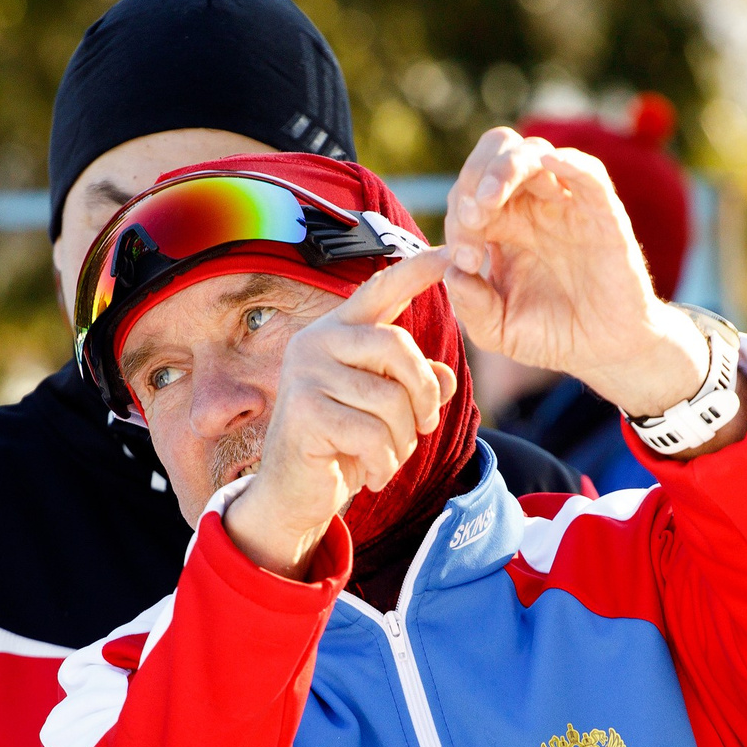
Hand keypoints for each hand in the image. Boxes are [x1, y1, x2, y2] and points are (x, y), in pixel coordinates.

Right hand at [223, 244, 460, 578]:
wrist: (295, 494)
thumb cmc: (343, 444)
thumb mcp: (388, 411)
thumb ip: (417, 386)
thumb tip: (445, 376)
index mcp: (338, 330)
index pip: (380, 290)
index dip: (416, 270)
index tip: (451, 252)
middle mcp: (317, 340)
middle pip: (399, 347)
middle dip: (422, 396)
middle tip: (422, 429)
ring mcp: (306, 372)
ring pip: (391, 400)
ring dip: (402, 442)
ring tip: (385, 458)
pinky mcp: (304, 410)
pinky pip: (373, 435)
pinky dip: (384, 464)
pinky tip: (370, 473)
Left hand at [441, 128, 709, 419]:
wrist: (604, 350)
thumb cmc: (551, 336)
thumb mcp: (498, 330)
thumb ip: (471, 306)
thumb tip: (453, 271)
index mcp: (501, 226)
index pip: (468, 195)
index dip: (458, 219)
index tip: (466, 262)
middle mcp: (531, 206)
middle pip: (496, 154)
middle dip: (475, 178)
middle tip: (471, 216)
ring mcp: (566, 205)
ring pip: (533, 154)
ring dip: (504, 169)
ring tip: (488, 202)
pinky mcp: (602, 213)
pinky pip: (587, 173)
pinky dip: (568, 162)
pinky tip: (548, 165)